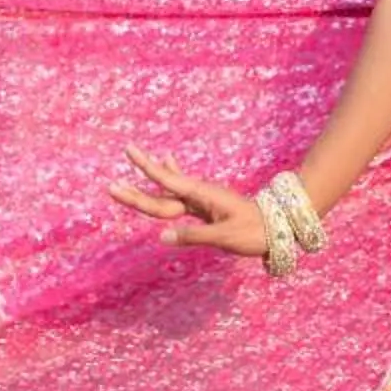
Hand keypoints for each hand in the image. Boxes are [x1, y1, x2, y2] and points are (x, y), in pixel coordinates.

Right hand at [105, 146, 266, 257]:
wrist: (279, 225)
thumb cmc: (254, 232)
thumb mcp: (224, 236)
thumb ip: (193, 236)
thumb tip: (161, 237)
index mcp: (201, 196)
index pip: (166, 183)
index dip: (146, 169)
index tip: (129, 153)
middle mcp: (199, 194)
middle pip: (161, 192)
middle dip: (136, 189)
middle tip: (110, 185)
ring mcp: (203, 198)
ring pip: (169, 190)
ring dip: (150, 181)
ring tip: (134, 163)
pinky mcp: (207, 205)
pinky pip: (182, 190)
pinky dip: (171, 175)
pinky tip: (167, 160)